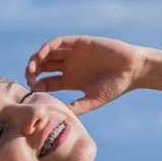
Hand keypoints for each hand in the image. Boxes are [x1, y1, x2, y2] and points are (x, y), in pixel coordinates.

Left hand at [25, 36, 146, 114]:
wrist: (133, 69)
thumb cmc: (115, 87)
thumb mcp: (92, 100)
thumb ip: (75, 107)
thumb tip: (56, 118)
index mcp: (70, 80)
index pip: (46, 82)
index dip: (36, 86)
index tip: (32, 92)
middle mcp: (68, 66)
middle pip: (43, 67)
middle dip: (32, 72)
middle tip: (29, 80)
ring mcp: (72, 54)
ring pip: (47, 54)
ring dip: (36, 59)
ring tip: (32, 69)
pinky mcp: (78, 42)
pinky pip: (57, 42)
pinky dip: (47, 47)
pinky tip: (41, 55)